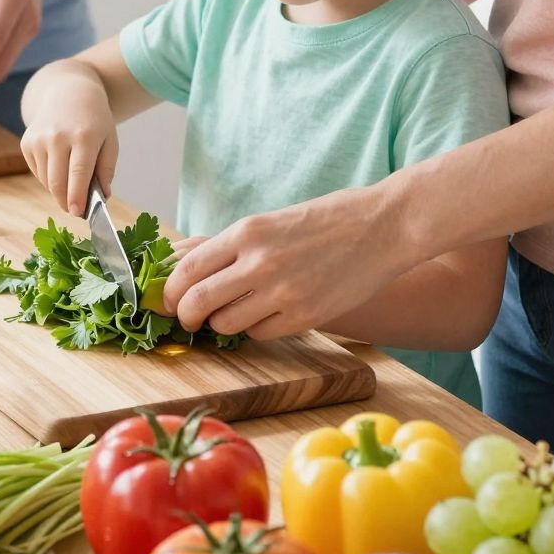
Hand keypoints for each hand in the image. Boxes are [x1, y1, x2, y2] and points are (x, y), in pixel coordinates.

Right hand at [21, 82, 118, 217]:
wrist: (69, 93)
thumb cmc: (94, 120)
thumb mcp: (110, 140)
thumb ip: (107, 169)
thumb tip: (102, 197)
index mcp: (83, 136)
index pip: (78, 174)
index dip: (77, 197)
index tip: (77, 213)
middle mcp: (57, 136)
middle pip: (57, 182)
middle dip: (66, 201)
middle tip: (75, 209)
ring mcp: (38, 139)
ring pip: (46, 180)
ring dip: (58, 189)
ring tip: (71, 178)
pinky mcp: (26, 142)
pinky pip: (37, 172)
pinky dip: (48, 177)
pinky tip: (59, 164)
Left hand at [162, 187, 407, 340]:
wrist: (384, 226)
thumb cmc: (329, 219)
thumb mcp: (273, 221)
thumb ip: (234, 246)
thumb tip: (188, 263)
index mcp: (247, 232)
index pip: (188, 268)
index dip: (171, 289)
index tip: (169, 299)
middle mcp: (258, 261)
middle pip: (198, 301)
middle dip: (186, 315)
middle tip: (188, 319)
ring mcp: (282, 292)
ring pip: (227, 324)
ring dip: (223, 323)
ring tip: (235, 313)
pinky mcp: (304, 316)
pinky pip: (261, 334)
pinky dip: (258, 329)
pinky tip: (270, 314)